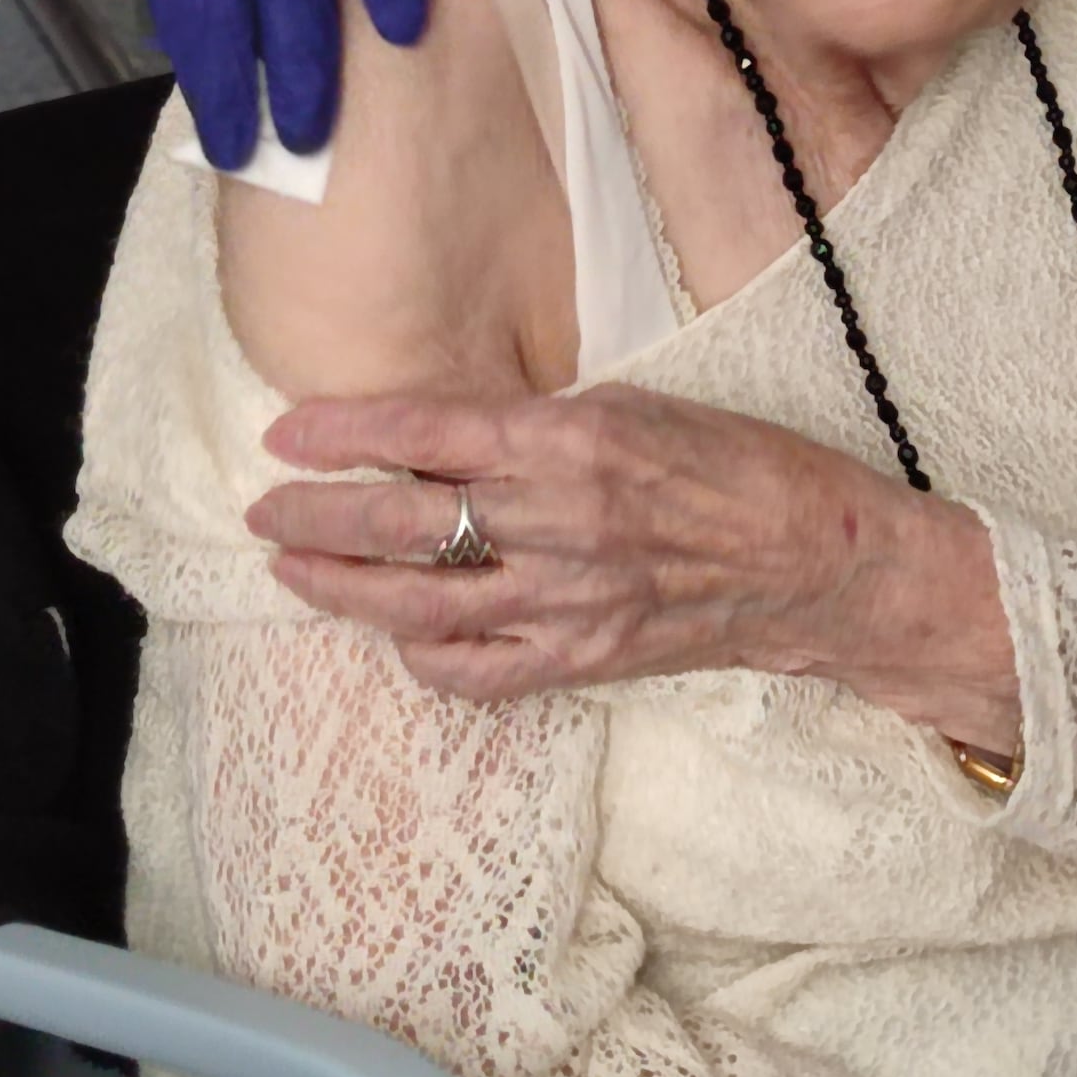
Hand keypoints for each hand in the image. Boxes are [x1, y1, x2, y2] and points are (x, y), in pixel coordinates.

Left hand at [250, 385, 1017, 741]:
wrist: (811, 560)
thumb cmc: (726, 461)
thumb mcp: (626, 403)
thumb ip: (530, 423)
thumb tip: (435, 432)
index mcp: (566, 438)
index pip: (422, 430)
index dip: (341, 432)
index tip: (283, 433)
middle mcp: (556, 519)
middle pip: (401, 521)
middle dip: (316, 514)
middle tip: (264, 508)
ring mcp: (567, 600)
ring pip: (420, 604)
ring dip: (343, 588)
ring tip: (292, 569)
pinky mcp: (583, 659)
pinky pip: (478, 672)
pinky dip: (424, 658)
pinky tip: (394, 638)